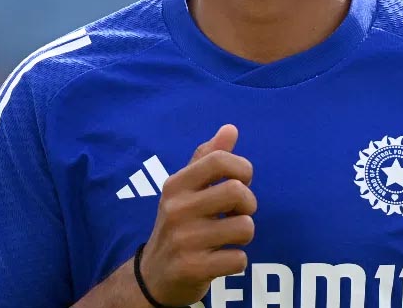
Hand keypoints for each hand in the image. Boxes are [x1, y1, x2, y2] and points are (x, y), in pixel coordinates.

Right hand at [137, 124, 256, 306]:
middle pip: (237, 192)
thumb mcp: (185, 189)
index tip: (241, 181)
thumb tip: (230, 128)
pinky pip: (239, 259)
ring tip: (227, 237)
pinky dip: (236, 261)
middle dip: (248, 204)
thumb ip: (208, 158)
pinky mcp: (193, 268)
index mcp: (176, 184)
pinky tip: (220, 259)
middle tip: (237, 213)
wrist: (154, 275)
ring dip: (244, 235)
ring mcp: (184, 240)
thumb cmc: (179, 223)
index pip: (219, 160)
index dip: (242, 168)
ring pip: (245, 227)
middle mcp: (176, 209)